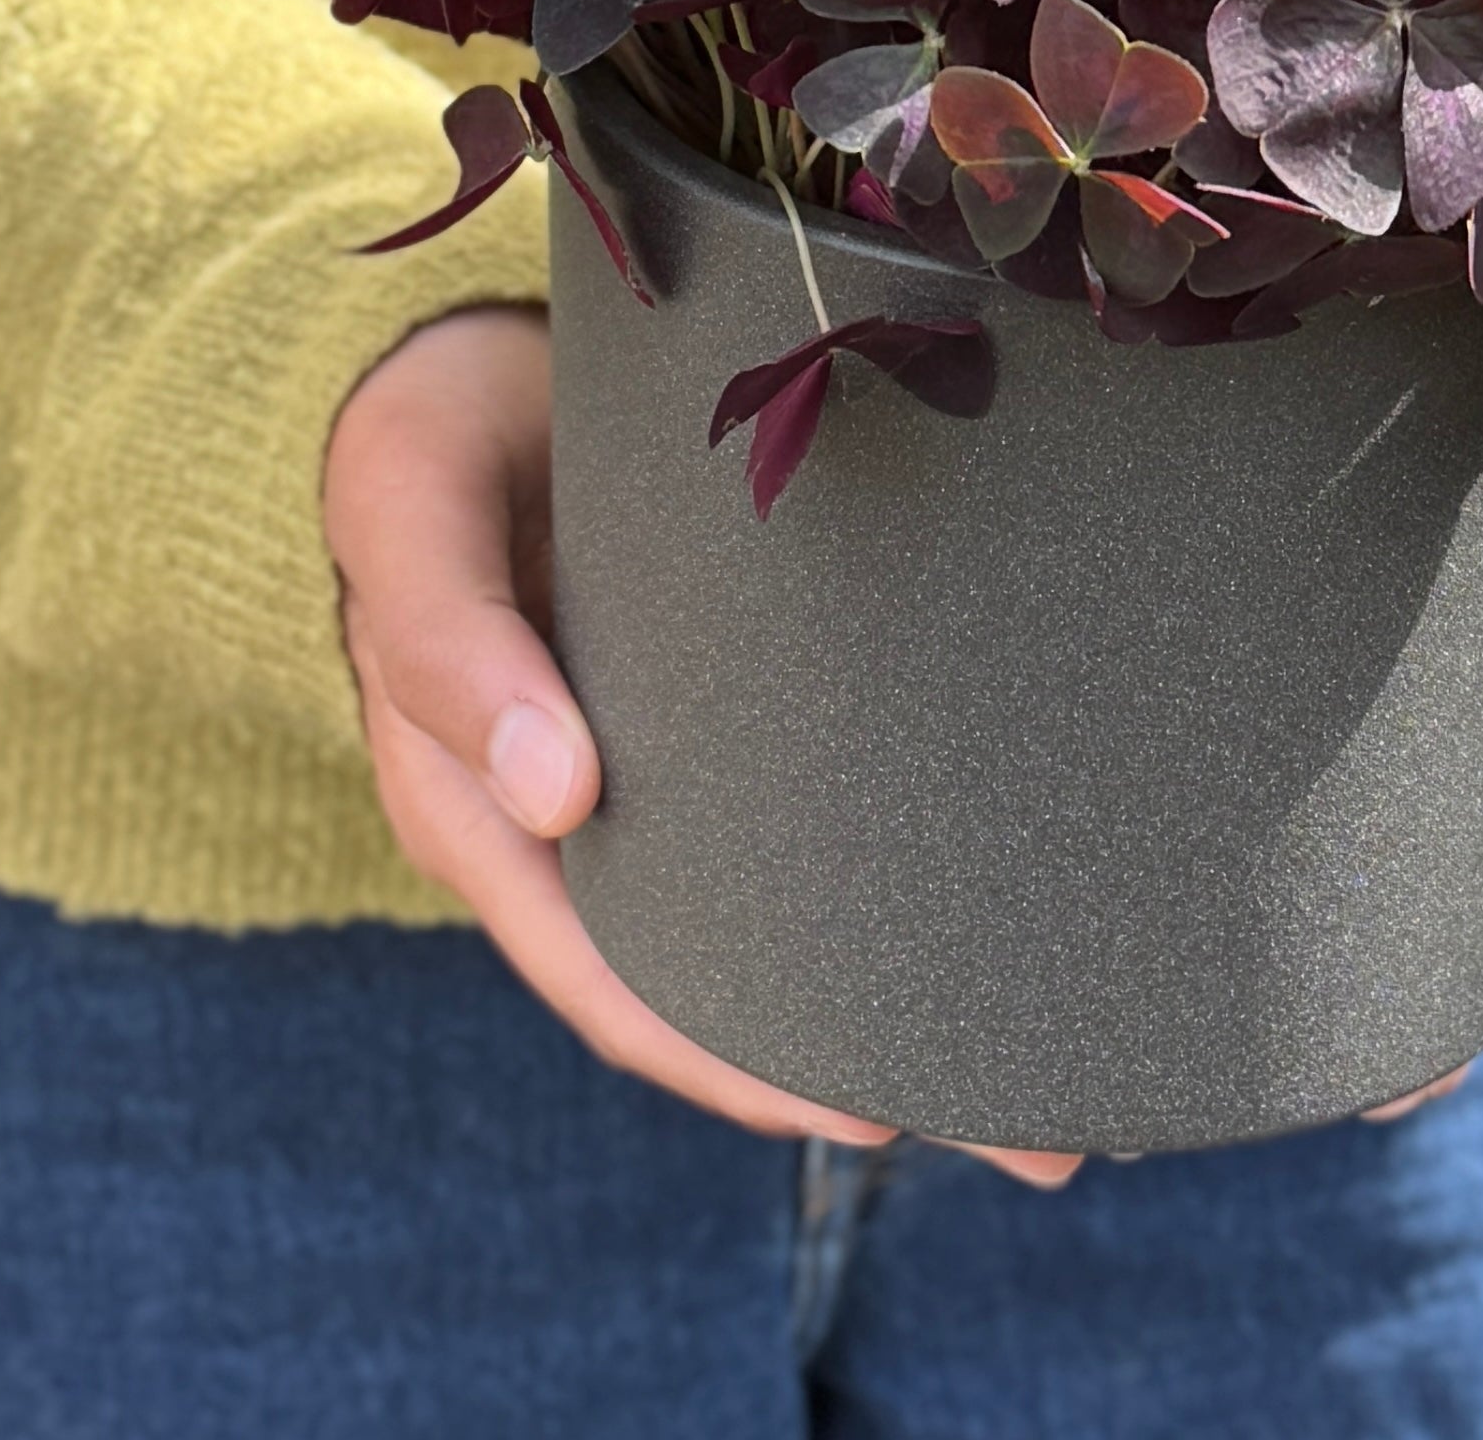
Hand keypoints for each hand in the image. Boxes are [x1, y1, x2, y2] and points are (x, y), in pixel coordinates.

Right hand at [323, 307, 1079, 1188]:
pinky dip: (898, 861)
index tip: (876, 1114)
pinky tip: (1008, 883)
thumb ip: (452, 644)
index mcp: (495, 808)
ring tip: (1070, 1042)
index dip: (740, 1059)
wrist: (481, 356)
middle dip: (870, 1058)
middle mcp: (590, 813)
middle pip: (732, 974)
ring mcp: (674, 755)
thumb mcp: (412, 510)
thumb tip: (558, 793)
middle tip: (1042, 1126)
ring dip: (913, 975)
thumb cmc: (441, 433)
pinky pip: (818, 807)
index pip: (624, 977)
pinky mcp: (742, 695)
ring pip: (794, 904)